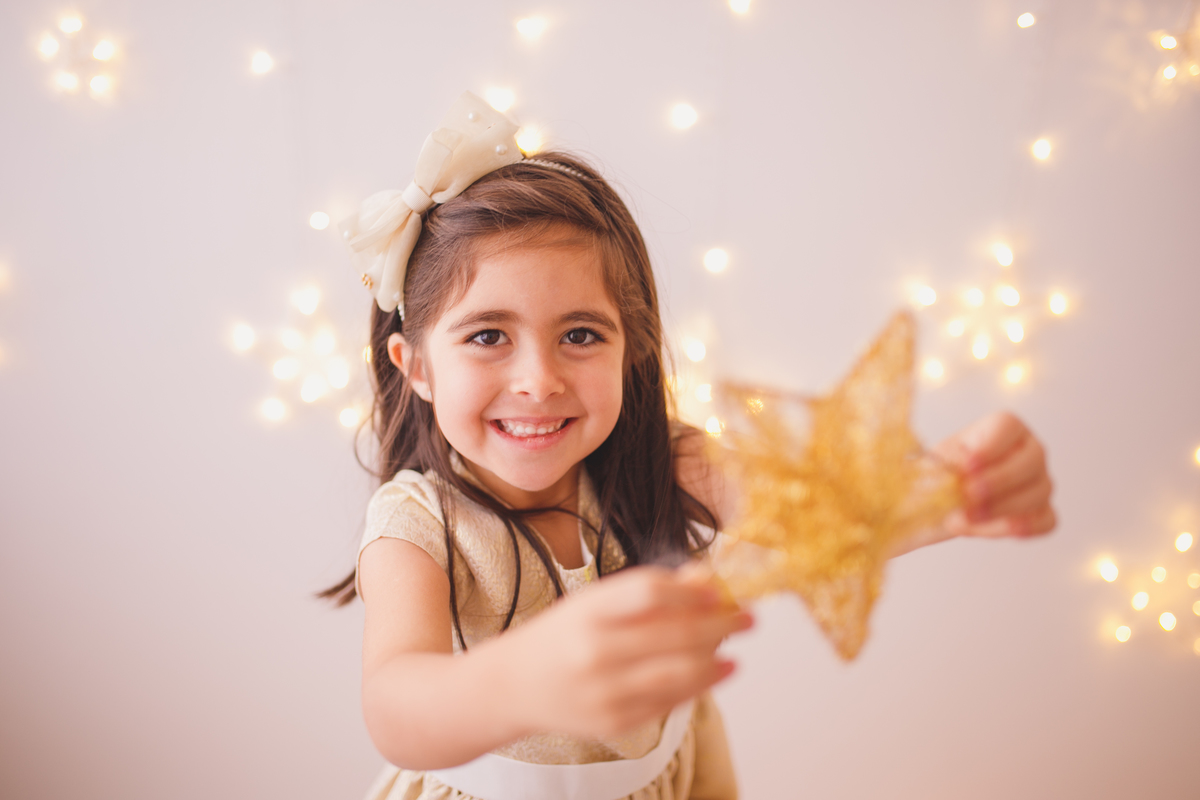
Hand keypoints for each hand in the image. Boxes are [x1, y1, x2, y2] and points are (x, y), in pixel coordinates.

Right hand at [493, 564, 752, 738]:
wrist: (512, 686)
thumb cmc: (562, 636)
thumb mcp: (596, 601)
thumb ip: (649, 592)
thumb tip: (706, 580)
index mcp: (588, 611)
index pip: (648, 592)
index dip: (690, 590)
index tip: (717, 589)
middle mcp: (594, 651)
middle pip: (674, 635)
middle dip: (720, 625)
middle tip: (748, 617)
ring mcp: (604, 692)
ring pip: (678, 674)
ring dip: (716, 660)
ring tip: (734, 650)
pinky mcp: (614, 722)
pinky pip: (668, 702)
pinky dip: (698, 685)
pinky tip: (715, 671)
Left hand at [934, 411, 1056, 539]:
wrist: (939, 503)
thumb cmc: (941, 474)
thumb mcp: (938, 464)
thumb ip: (951, 465)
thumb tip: (962, 475)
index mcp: (1003, 428)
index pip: (1009, 425)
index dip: (990, 446)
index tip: (968, 465)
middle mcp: (1029, 452)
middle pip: (1032, 459)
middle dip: (999, 481)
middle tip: (968, 495)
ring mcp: (1040, 483)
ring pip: (1038, 493)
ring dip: (1001, 509)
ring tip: (966, 517)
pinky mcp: (1043, 513)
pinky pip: (1044, 521)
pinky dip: (1019, 528)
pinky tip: (986, 529)